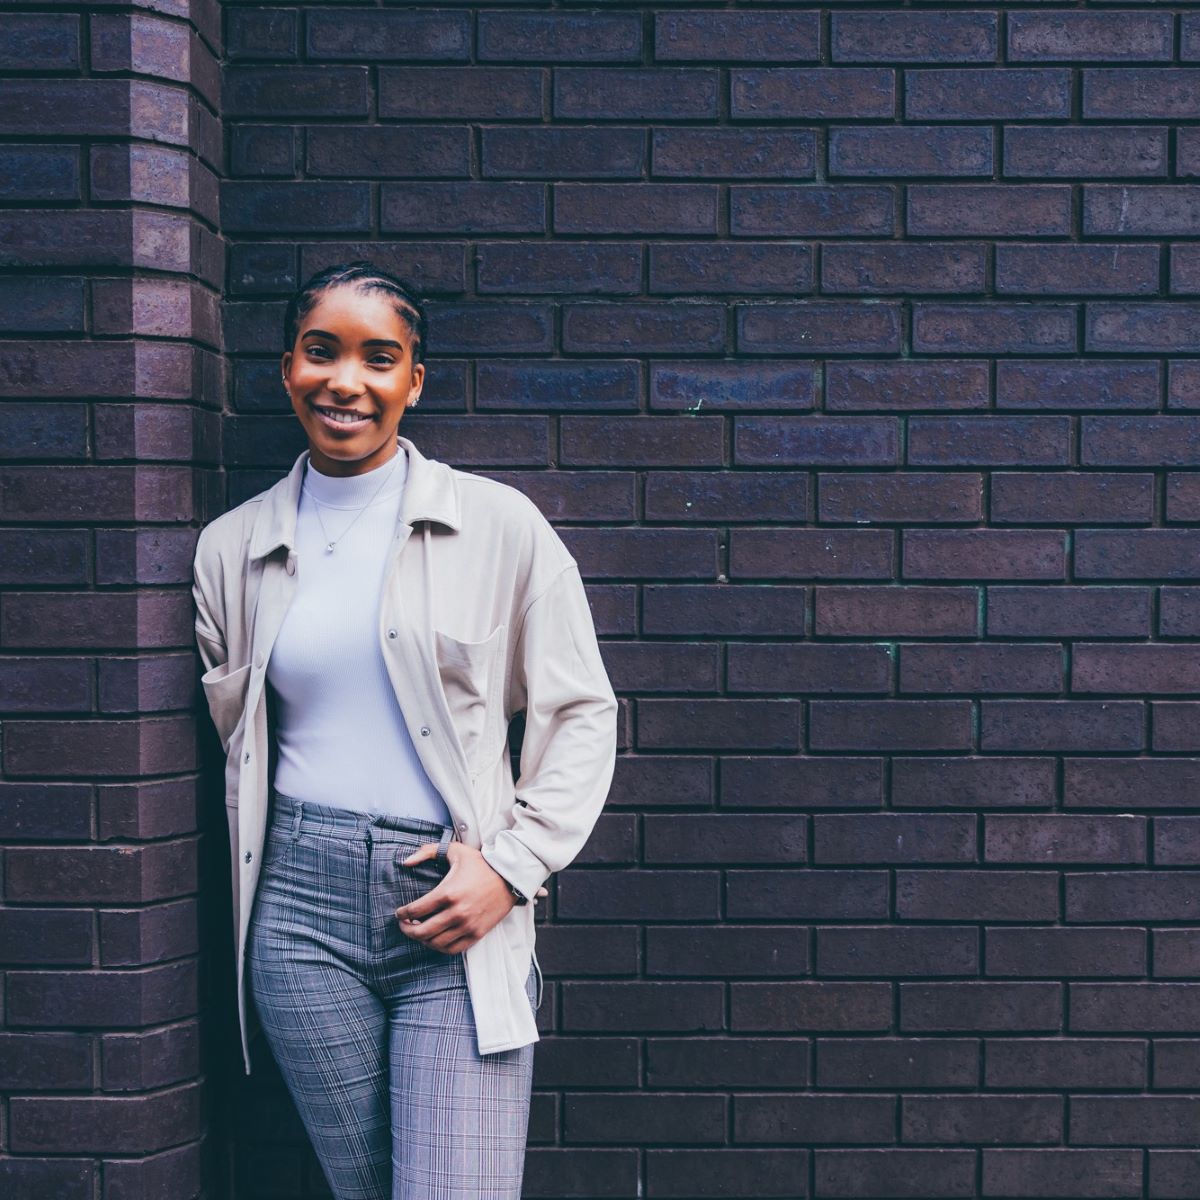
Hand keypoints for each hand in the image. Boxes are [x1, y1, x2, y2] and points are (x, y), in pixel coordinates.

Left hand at [395, 841, 546, 954]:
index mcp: (448, 892)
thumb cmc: (481, 863)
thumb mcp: (454, 850)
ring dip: (422, 940)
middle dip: (407, 929)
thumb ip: (427, 852)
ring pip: (435, 943)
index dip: (402, 914)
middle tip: (404, 925)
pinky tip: (435, 940)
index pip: (416, 910)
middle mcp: (456, 912)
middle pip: (422, 931)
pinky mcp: (477, 934)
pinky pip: (453, 949)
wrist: (510, 876)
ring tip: (418, 931)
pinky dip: (440, 948)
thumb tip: (405, 862)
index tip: (399, 913)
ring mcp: (467, 925)